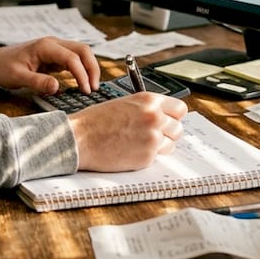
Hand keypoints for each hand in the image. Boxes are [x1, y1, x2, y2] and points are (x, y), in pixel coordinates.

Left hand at [0, 37, 99, 95]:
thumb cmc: (3, 67)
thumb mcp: (17, 77)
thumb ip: (37, 82)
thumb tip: (57, 87)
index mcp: (45, 46)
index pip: (72, 57)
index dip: (81, 74)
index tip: (85, 91)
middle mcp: (53, 44)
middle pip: (83, 50)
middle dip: (92, 68)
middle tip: (94, 89)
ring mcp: (55, 49)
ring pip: (81, 54)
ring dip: (89, 68)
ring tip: (91, 87)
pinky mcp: (55, 57)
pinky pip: (74, 60)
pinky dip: (81, 70)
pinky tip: (82, 83)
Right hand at [67, 93, 187, 171]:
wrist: (80, 139)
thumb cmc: (95, 121)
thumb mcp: (123, 104)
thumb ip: (145, 108)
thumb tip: (162, 116)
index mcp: (148, 101)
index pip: (180, 109)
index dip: (173, 116)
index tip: (168, 120)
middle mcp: (154, 118)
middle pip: (178, 128)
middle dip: (168, 133)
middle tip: (152, 135)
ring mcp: (152, 138)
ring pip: (171, 144)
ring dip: (160, 145)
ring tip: (139, 143)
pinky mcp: (147, 156)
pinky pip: (157, 157)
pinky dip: (146, 156)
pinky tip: (130, 151)